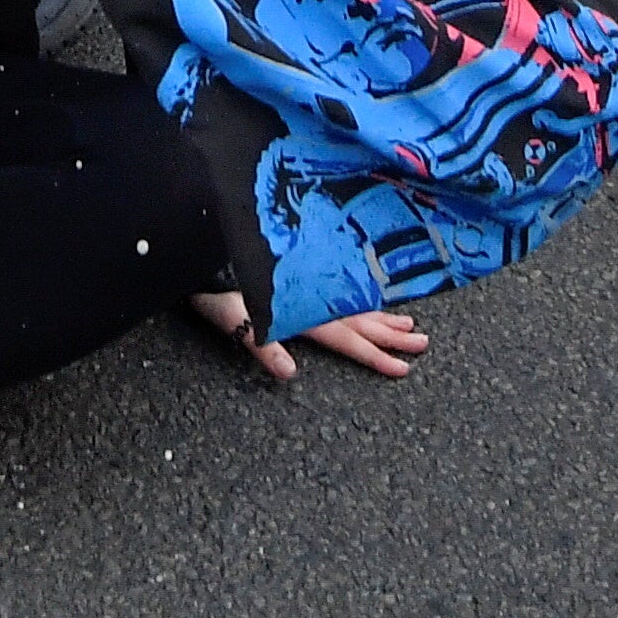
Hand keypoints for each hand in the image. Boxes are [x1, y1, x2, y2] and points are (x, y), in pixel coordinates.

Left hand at [193, 291, 429, 381]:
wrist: (195, 243)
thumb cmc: (209, 284)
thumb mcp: (231, 318)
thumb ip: (263, 346)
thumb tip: (291, 374)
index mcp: (299, 310)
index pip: (345, 338)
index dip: (374, 355)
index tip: (404, 367)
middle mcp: (309, 296)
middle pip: (358, 319)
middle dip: (390, 334)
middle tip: (423, 343)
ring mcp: (306, 282)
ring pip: (352, 302)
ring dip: (380, 315)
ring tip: (409, 323)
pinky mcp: (296, 273)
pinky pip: (338, 288)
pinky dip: (358, 297)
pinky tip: (367, 298)